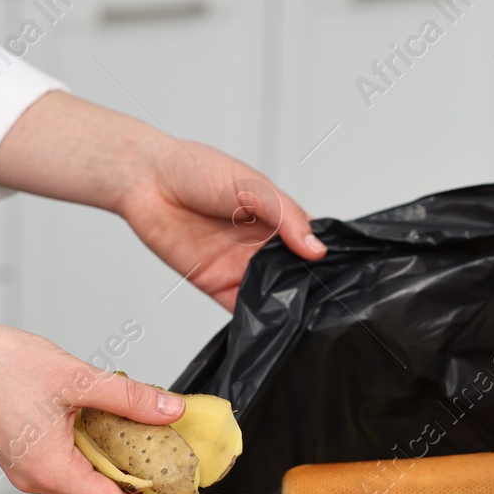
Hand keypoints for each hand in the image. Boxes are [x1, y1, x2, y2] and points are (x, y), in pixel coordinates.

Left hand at [0, 93, 321, 313]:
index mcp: (275, 218)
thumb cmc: (197, 169)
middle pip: (293, 273)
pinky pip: (240, 308)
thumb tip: (316, 250)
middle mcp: (260, 245)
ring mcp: (239, 266)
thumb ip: (285, 216)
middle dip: (308, 288)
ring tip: (305, 318)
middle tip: (330, 304)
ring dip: (285, 306)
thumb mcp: (252, 185)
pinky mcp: (215, 284)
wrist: (146, 181)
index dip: (325, 259)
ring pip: (270, 294)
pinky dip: (255, 318)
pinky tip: (270, 324)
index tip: (347, 277)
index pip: (309, 243)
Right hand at [0, 318, 194, 493]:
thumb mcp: (78, 379)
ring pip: (85, 482)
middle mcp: (36, 478)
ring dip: (120, 474)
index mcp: (50, 470)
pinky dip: (98, 458)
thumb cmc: (1, 365)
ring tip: (155, 461)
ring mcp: (27, 468)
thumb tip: (171, 411)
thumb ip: (129, 398)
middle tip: (179, 485)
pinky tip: (117, 438)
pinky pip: (68, 466)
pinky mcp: (23, 455)